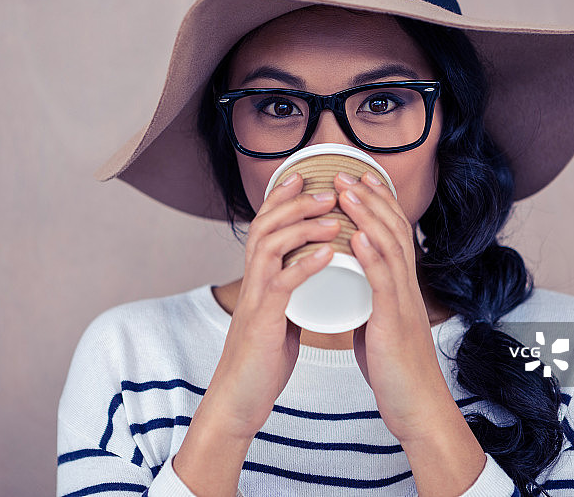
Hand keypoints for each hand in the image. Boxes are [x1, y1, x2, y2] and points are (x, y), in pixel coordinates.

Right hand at [203, 172, 341, 438]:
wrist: (240, 398)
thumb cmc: (263, 358)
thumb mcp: (279, 316)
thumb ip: (291, 294)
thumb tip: (313, 278)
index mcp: (259, 279)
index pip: (265, 226)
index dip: (281, 198)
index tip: (304, 176)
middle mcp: (252, 282)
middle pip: (264, 226)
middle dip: (295, 202)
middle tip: (327, 190)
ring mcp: (255, 299)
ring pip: (271, 246)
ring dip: (302, 226)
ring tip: (333, 216)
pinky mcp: (262, 321)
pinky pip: (282, 285)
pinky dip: (305, 265)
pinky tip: (327, 255)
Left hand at [334, 171, 455, 441]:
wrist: (418, 407)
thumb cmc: (396, 370)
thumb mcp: (379, 328)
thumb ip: (370, 304)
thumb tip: (355, 290)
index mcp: (401, 287)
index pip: (392, 234)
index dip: (376, 203)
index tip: (356, 179)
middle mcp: (407, 287)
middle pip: (392, 230)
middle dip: (368, 198)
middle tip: (344, 172)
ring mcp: (404, 303)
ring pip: (390, 248)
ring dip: (367, 216)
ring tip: (345, 191)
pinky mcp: (395, 323)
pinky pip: (385, 284)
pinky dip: (371, 257)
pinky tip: (358, 238)